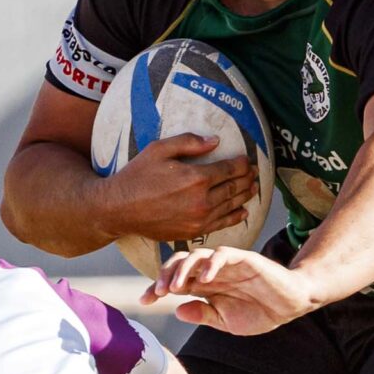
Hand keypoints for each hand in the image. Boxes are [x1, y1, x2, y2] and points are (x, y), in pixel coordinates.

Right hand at [99, 135, 257, 242]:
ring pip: (231, 206)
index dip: (242, 164)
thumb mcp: (159, 149)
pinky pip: (221, 224)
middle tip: (254, 173)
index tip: (247, 160)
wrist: (119, 209)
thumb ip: (189, 143)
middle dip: (247, 179)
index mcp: (196, 178)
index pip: (230, 169)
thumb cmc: (137, 176)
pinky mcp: (193, 232)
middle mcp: (201, 200)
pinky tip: (242, 212)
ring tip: (253, 188)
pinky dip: (235, 217)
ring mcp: (198, 219)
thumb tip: (215, 141)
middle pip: (234, 188)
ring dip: (245, 196)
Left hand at [148, 246, 319, 335]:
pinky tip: (204, 279)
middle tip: (155, 292)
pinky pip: (223, 255)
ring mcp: (227, 264)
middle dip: (164, 275)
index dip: (156, 288)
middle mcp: (212, 271)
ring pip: (197, 255)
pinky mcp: (245, 259)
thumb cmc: (260, 312)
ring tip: (174, 286)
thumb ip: (203, 315)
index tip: (143, 302)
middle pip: (180, 263)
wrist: (291, 305)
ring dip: (182, 269)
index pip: (175, 281)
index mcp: (205, 286)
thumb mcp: (226, 321)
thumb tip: (177, 311)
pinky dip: (211, 264)